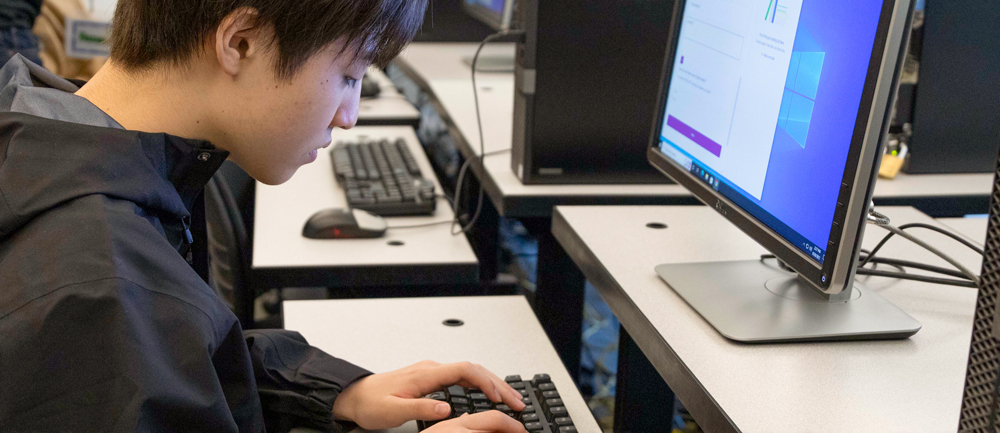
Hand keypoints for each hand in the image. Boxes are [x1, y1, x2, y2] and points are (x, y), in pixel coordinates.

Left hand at [332, 360, 526, 429]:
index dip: (485, 381)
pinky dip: (480, 385)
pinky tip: (488, 395)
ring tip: (510, 398)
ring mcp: (432, 372)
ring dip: (492, 384)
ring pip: (471, 372)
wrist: (354, 396)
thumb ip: (421, 409)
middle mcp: (431, 369)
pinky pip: (462, 376)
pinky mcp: (431, 378)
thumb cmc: (371, 403)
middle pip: (474, 369)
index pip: (464, 370)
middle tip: (516, 400)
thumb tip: (446, 408)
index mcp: (426, 374)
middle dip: (498, 383)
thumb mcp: (394, 411)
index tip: (499, 396)